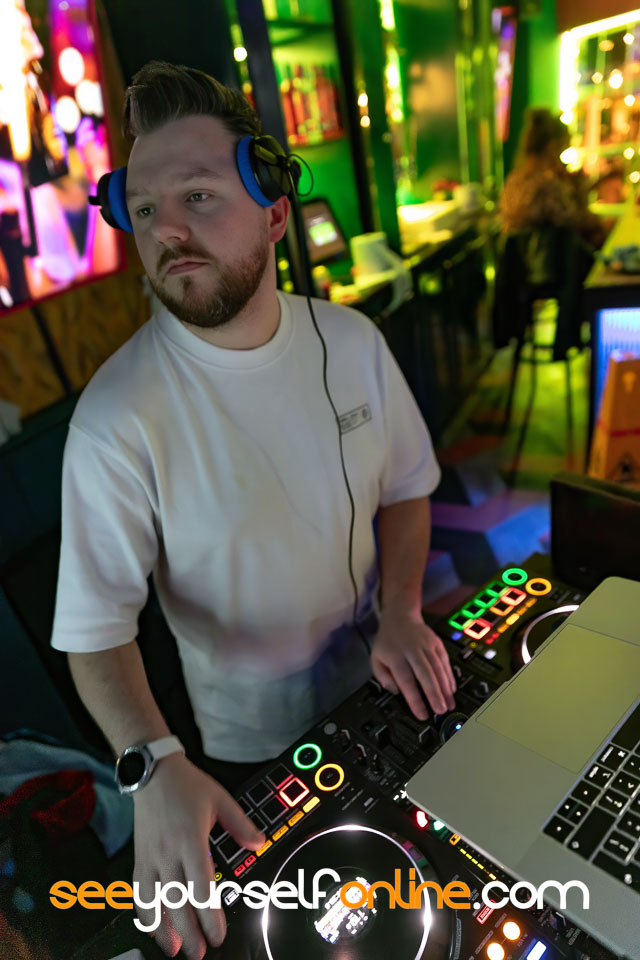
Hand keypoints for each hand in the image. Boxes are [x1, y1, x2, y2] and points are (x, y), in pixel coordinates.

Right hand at [132, 754, 264, 959]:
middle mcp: (168, 852)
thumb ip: (241, 824)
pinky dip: (145, 914)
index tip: (218, 934)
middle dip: (188, 933)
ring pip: (154, 903)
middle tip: (200, 952)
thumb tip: (259, 843)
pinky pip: (139, 892)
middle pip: (177, 903)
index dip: (209, 916)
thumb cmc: (185, 785)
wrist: (153, 773)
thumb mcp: (220, 799)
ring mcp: (150, 857)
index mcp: (190, 839)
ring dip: (163, 930)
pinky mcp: (139, 858)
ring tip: (174, 950)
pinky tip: (152, 926)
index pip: (200, 888)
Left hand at [370, 613, 456, 719]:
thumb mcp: (375, 658)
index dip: (415, 698)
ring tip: (449, 705)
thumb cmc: (388, 642)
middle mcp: (412, 649)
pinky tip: (451, 690)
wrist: (400, 617)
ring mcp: (426, 645)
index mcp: (395, 655)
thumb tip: (396, 691)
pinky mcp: (437, 643)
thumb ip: (383, 677)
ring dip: (444, 688)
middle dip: (434, 694)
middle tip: (440, 711)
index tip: (422, 714)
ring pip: (437, 668)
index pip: (405, 680)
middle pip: (425, 673)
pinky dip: (449, 677)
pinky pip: (444, 661)